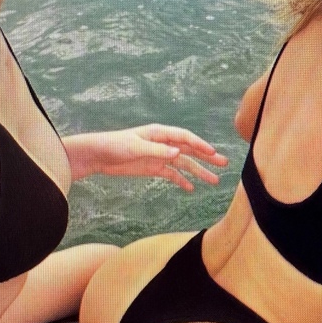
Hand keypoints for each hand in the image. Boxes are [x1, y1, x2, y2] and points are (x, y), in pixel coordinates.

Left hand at [65, 125, 228, 188]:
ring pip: (184, 164)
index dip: (200, 145)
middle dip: (207, 158)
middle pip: (190, 151)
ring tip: (214, 180)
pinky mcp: (153, 168)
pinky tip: (191, 188)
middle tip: (223, 164)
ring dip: (198, 172)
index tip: (213, 153)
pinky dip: (181, 181)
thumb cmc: (114, 145)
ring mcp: (159, 156)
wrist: (97, 155)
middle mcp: (163, 144)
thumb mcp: (135, 148)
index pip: (185, 138)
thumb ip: (157, 151)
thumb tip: (178, 153)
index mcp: (160, 134)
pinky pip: (172, 174)